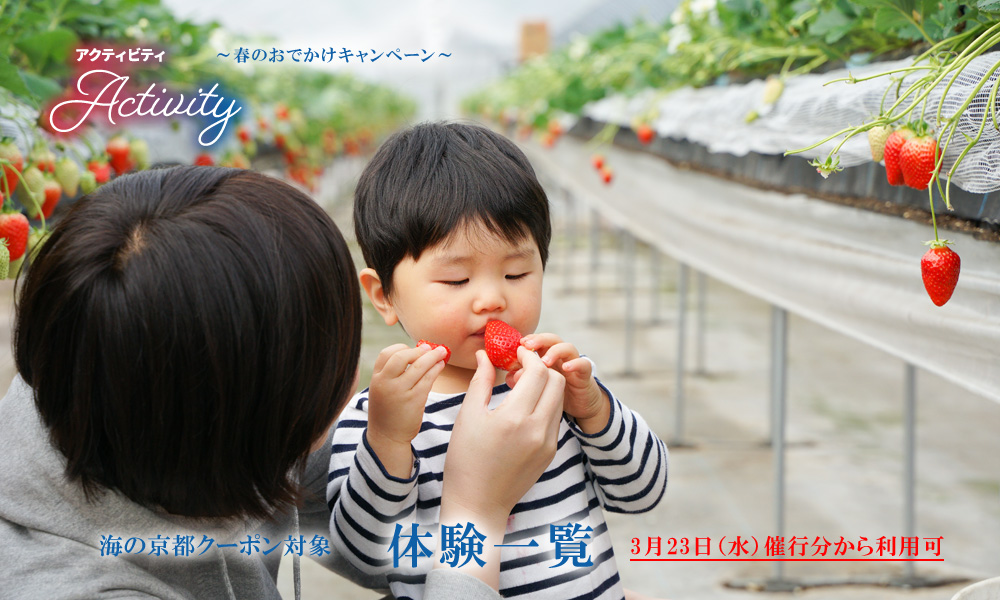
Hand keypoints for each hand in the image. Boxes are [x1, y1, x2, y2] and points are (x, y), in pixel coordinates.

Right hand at [366, 343, 447, 477]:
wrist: (387, 437)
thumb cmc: (387, 412)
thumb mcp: (381, 390)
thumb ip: (391, 374)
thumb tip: (415, 353)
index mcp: (376, 379)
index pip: (386, 353)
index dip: (401, 348)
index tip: (413, 350)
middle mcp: (385, 383)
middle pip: (402, 356)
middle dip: (419, 350)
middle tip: (431, 347)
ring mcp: (400, 391)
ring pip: (419, 366)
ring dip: (433, 356)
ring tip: (442, 352)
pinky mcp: (414, 400)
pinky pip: (428, 379)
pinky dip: (436, 369)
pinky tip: (441, 365)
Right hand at [436, 346, 564, 589]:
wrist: (478, 504)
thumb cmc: (465, 460)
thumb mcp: (469, 416)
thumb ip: (481, 381)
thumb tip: (485, 355)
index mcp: (515, 418)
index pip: (538, 372)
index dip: (528, 357)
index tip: (515, 353)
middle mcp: (538, 429)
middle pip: (556, 382)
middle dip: (540, 368)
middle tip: (519, 368)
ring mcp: (548, 443)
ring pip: (559, 400)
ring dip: (545, 386)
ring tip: (520, 388)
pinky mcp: (551, 453)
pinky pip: (555, 418)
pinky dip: (545, 405)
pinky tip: (523, 409)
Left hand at [515, 333, 610, 433]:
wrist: (580, 406)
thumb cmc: (556, 393)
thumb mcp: (537, 386)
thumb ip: (523, 380)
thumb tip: (508, 376)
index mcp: (548, 356)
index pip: (538, 341)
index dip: (529, 339)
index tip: (518, 344)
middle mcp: (561, 356)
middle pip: (552, 339)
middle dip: (539, 339)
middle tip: (527, 345)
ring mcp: (574, 363)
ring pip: (568, 348)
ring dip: (555, 351)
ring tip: (544, 361)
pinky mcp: (585, 374)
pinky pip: (583, 364)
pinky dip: (575, 363)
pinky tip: (566, 368)